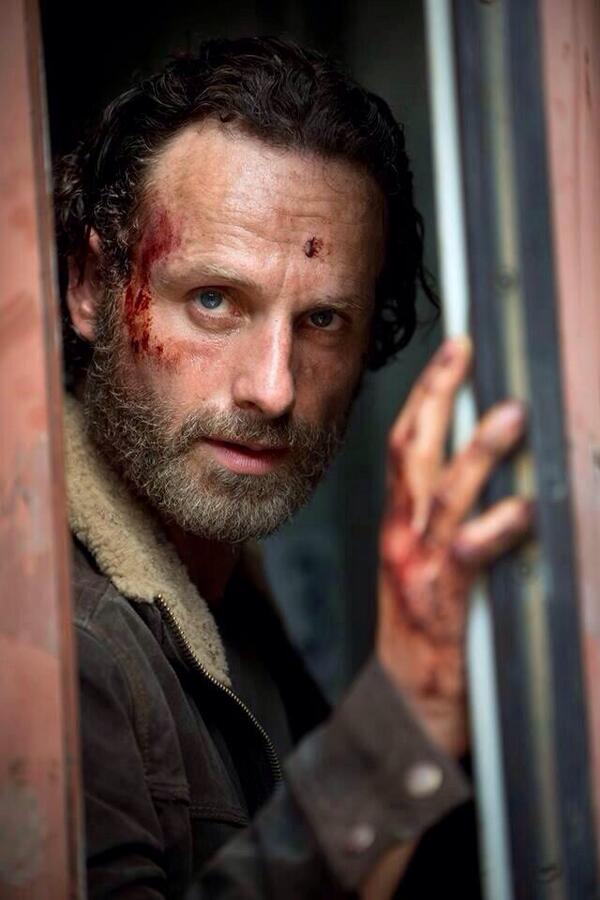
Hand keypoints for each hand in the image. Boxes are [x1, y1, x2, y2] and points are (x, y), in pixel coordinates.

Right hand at [376, 335, 531, 757]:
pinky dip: (494, 529)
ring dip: (477, 452)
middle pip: (413, 450)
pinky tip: (522, 510)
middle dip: (438, 394)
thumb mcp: (420, 568)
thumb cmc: (420, 635)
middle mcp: (403, 536)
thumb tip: (489, 471)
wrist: (404, 710)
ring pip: (443, 494)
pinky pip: (467, 557)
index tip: (454, 350)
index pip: (406, 442)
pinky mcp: (443, 603)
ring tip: (511, 414)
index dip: (427, 391)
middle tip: (466, 350)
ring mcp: (419, 567)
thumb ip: (444, 522)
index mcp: (399, 524)